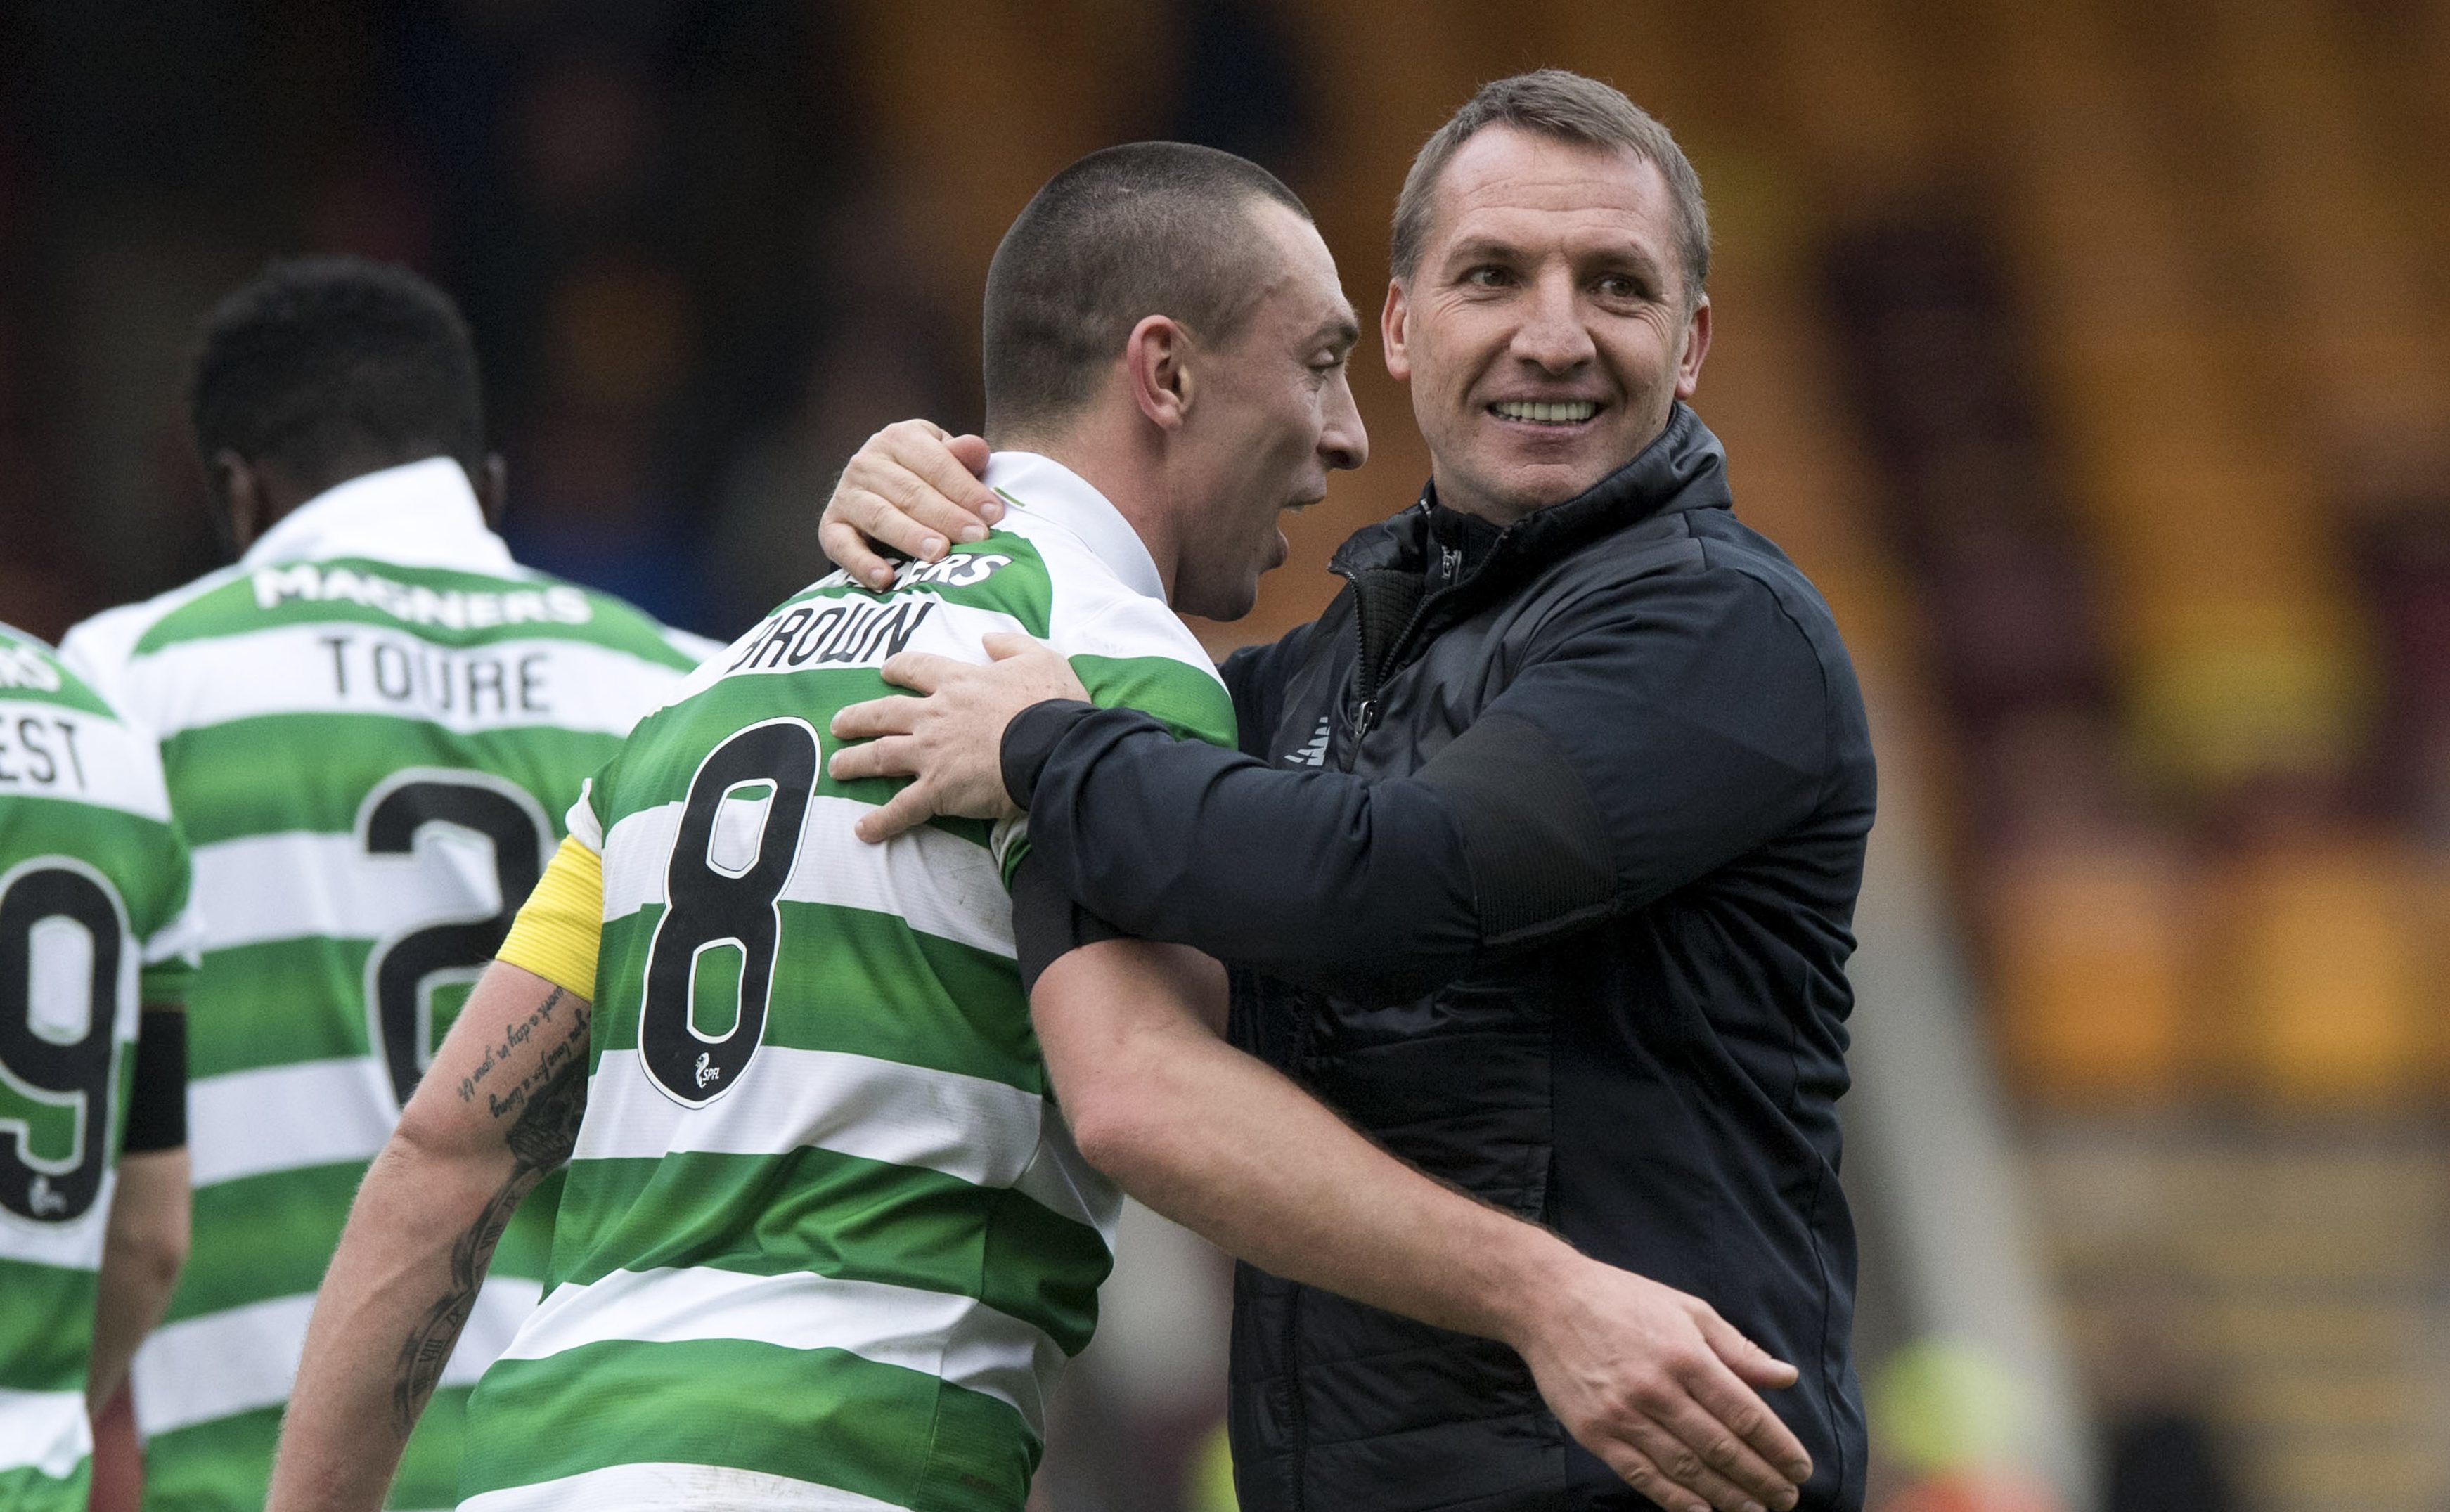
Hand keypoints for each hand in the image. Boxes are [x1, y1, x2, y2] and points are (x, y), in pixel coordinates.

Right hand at [819, 420, 1002, 589]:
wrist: (880, 488)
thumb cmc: (925, 476)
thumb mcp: (944, 459)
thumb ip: (961, 458)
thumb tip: (978, 449)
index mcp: (899, 439)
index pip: (936, 463)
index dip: (966, 489)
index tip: (993, 514)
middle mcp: (867, 462)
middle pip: (910, 492)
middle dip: (946, 516)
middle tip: (976, 537)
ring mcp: (846, 493)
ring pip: (881, 516)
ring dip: (911, 536)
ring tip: (938, 553)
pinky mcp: (831, 525)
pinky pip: (843, 546)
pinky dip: (862, 564)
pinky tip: (885, 579)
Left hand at [828, 633, 1088, 841]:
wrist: (1052, 747)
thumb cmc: (1051, 705)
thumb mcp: (1039, 658)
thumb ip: (1010, 645)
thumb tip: (987, 639)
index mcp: (958, 682)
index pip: (917, 669)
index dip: (899, 668)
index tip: (886, 671)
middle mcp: (934, 714)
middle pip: (883, 712)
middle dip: (857, 717)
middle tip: (839, 724)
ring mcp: (931, 752)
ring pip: (880, 755)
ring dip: (853, 762)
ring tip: (836, 768)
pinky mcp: (937, 789)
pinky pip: (901, 808)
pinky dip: (881, 821)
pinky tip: (863, 831)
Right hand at [1508, 1254, 1812, 1511]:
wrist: (1546, 1302)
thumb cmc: (1622, 1300)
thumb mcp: (1687, 1309)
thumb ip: (1737, 1349)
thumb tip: (1786, 1378)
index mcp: (1686, 1355)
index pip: (1744, 1413)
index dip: (1778, 1447)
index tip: (1800, 1468)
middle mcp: (1657, 1389)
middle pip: (1721, 1448)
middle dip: (1760, 1479)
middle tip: (1787, 1498)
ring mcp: (1624, 1416)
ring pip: (1687, 1470)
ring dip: (1728, 1497)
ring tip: (1756, 1511)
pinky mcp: (1597, 1435)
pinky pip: (1644, 1478)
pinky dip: (1678, 1502)